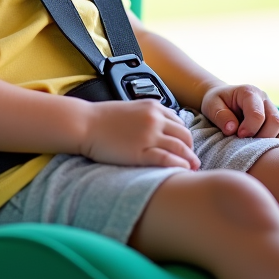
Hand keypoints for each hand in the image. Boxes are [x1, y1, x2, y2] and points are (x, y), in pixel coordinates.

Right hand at [80, 100, 199, 169]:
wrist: (85, 124)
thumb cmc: (103, 118)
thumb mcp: (131, 108)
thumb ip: (147, 115)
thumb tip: (159, 127)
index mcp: (153, 107)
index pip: (179, 122)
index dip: (184, 136)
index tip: (185, 146)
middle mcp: (155, 119)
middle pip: (184, 135)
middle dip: (190, 148)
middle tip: (192, 159)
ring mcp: (149, 135)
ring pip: (180, 148)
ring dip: (190, 159)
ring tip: (193, 168)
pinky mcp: (141, 152)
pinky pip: (167, 159)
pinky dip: (179, 165)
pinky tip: (183, 170)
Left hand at [201, 84, 278, 139]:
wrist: (222, 98)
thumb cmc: (216, 102)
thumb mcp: (211, 105)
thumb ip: (220, 116)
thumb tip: (232, 129)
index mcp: (249, 92)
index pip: (257, 114)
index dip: (249, 129)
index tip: (238, 135)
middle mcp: (264, 98)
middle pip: (274, 121)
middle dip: (261, 137)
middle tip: (246, 144)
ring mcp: (272, 107)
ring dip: (271, 141)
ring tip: (255, 146)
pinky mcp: (276, 116)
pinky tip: (268, 145)